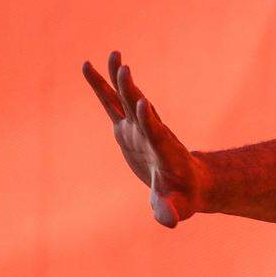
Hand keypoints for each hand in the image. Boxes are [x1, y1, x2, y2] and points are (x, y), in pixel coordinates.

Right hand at [82, 50, 207, 227]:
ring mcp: (139, 128)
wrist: (187, 183)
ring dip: (117, 78)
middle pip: (140, 108)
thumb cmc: (181, 197)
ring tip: (112, 55)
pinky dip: (102, 85)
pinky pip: (111, 102)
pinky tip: (88, 66)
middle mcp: (151, 134)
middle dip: (132, 90)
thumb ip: (170, 211)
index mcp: (163, 152)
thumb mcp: (176, 207)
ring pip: (126, 99)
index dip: (150, 121)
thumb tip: (170, 222)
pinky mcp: (127, 127)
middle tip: (125, 68)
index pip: (156, 133)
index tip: (145, 104)